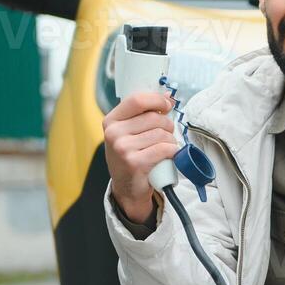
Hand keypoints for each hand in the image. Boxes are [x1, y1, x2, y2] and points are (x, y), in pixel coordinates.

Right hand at [103, 91, 179, 221]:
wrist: (127, 188)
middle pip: (154, 118)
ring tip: (164, 149)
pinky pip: (165, 149)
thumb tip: (167, 95)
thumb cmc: (131, 156)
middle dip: (167, 126)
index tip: (167, 105)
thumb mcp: (130, 133)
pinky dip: (172, 152)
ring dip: (171, 141)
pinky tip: (167, 157)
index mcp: (111, 121)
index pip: (137, 100)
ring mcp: (123, 148)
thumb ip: (145, 114)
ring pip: (162, 134)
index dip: (157, 100)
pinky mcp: (135, 163)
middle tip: (165, 136)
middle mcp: (114, 133)